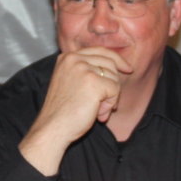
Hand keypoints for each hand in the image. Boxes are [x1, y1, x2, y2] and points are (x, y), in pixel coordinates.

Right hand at [20, 47, 131, 174]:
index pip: (99, 51)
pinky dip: (110, 104)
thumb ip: (88, 72)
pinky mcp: (93, 82)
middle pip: (110, 63)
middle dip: (112, 85)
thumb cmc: (63, 112)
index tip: (128, 69)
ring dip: (110, 97)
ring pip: (114, 77)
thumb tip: (119, 68)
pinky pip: (115, 90)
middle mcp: (74, 59)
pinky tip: (98, 114)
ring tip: (97, 111)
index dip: (116, 60)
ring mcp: (83, 69)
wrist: (53, 128)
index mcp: (67, 57)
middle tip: (103, 105)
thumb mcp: (71, 83)